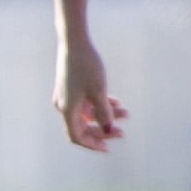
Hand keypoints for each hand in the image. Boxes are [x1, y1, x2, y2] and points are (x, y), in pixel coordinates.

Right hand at [53, 38, 125, 152]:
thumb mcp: (99, 92)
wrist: (74, 43)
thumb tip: (109, 129)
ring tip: (125, 112)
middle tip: (123, 132)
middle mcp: (64, 106)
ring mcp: (66, 96)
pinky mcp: (70, 88)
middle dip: (104, 129)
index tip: (108, 147)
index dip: (92, 144)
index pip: (77, 136)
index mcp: (68, 109)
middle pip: (83, 127)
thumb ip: (104, 113)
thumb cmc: (86, 66)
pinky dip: (100, 105)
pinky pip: (86, 103)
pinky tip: (115, 101)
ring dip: (105, 115)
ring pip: (88, 114)